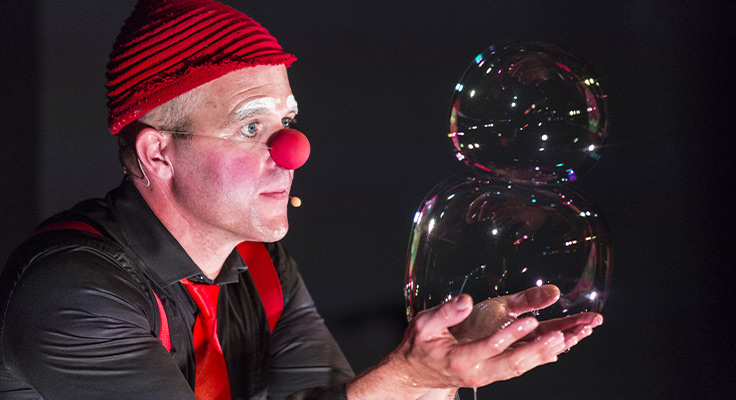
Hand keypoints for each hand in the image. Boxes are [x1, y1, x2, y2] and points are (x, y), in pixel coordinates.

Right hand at [393, 285, 600, 389]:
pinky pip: (519, 368)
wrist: (416, 372)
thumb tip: (465, 300)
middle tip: (561, 336)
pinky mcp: (492, 375)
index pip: (490, 347)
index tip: (530, 321)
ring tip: (566, 339)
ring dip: (544, 354)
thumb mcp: (424, 324)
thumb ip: (445, 312)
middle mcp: (476, 372)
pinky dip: (538, 359)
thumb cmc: (420, 345)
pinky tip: (555, 349)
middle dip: (539, 349)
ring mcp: (485, 376)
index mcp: (459, 358)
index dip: (511, 334)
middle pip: (513, 363)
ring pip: (520, 368)